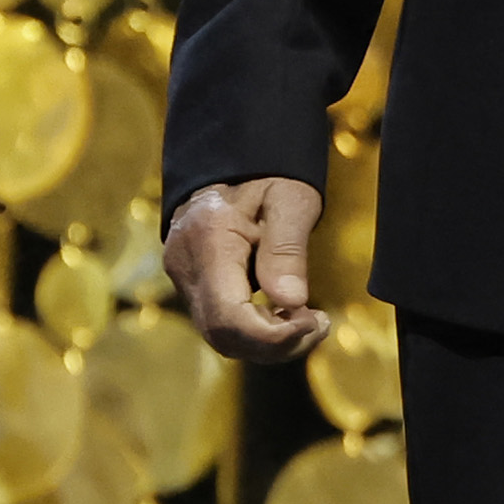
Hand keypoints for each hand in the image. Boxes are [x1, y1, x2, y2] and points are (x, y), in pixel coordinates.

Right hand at [166, 178, 332, 362]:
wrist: (231, 158)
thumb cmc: (267, 172)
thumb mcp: (290, 198)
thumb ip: (288, 250)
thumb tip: (292, 302)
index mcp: (209, 241)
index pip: (229, 317)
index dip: (273, 336)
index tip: (314, 319)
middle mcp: (186, 265)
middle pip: (222, 335)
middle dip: (275, 344)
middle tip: (319, 323)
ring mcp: (184, 276)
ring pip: (220, 336)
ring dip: (268, 341)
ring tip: (308, 318)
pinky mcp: (191, 283)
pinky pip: (220, 322)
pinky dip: (256, 329)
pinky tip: (286, 312)